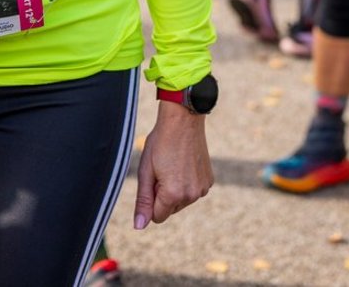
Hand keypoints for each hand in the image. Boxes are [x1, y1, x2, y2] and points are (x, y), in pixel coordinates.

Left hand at [134, 103, 212, 228]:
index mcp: (173, 195)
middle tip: (163, 168)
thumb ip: (143, 201)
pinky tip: (185, 162)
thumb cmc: (160, 142)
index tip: (154, 177)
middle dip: (163, 194)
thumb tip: (139, 226)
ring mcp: (203, 189)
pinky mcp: (209, 181)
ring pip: (182, 201)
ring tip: (173, 163)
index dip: (151, 198)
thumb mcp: (145, 170)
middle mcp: (191, 196)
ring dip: (175, 188)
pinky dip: (187, 182)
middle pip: (170, 209)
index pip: (157, 217)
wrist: (183, 120)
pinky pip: (193, 191)